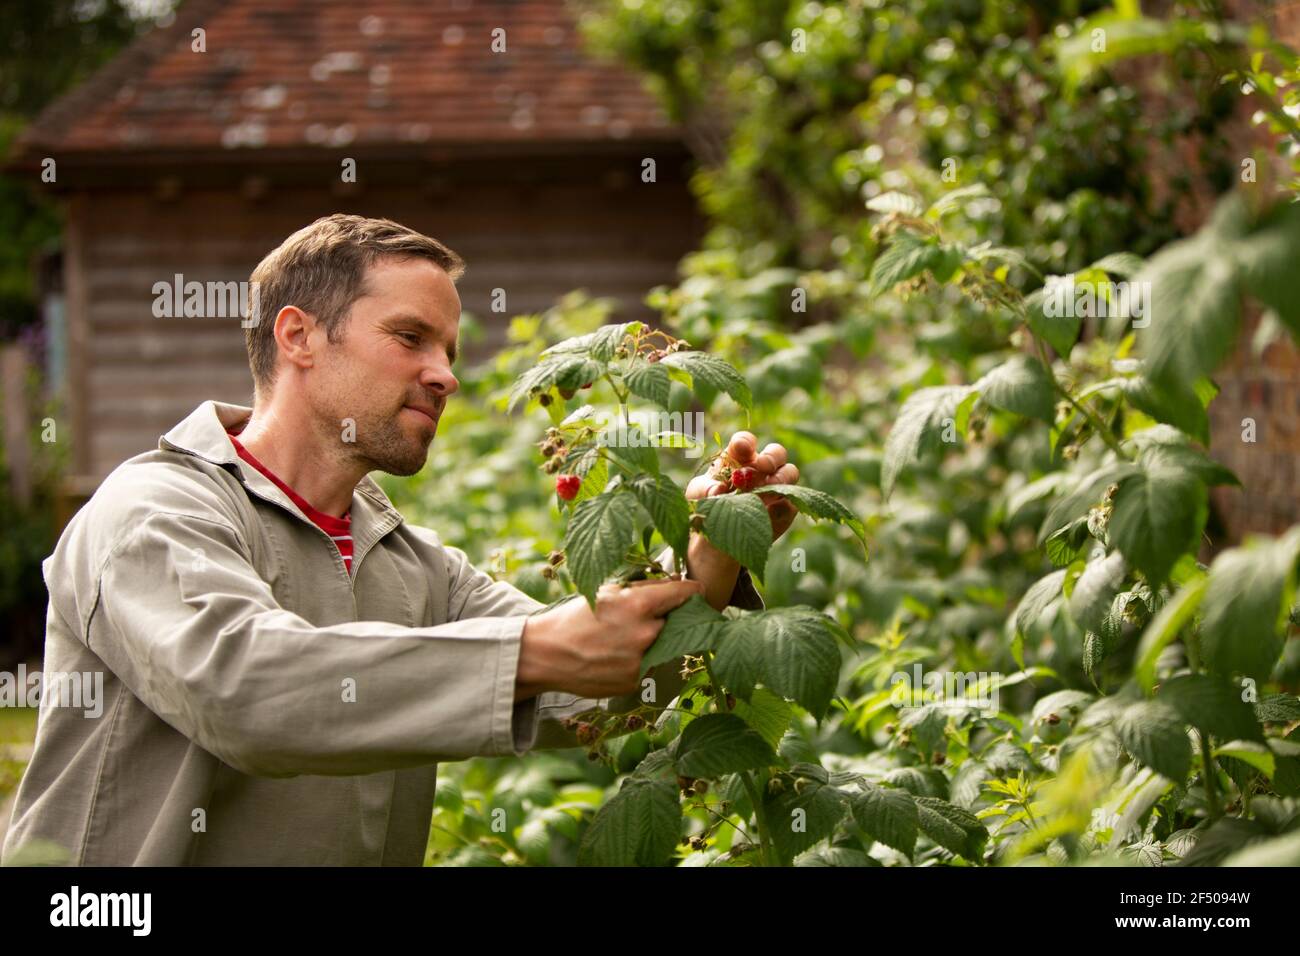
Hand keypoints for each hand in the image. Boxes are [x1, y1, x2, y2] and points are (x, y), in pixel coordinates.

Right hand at [515, 577, 704, 699]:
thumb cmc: (574, 617)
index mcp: (640, 605)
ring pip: (663, 645)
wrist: (546, 655)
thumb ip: (644, 588)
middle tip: (643, 617)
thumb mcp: (607, 592)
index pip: (686, 593)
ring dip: (652, 641)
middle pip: (676, 622)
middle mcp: (646, 634)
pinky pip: (649, 665)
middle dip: (665, 618)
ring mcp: (642, 661)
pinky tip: (615, 656)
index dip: (692, 590)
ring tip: (622, 638)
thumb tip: (675, 584)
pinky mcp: (635, 682)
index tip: (696, 590)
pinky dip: (639, 660)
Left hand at [685, 431, 799, 540]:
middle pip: (776, 452)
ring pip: (790, 472)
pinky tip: (769, 514)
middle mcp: (760, 469)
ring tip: (764, 492)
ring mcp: (775, 488)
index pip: (745, 442)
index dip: (746, 442)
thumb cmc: (706, 507)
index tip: (742, 447)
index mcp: (738, 458)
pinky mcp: (784, 510)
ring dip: (780, 479)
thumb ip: (705, 489)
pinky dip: (781, 506)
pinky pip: (790, 503)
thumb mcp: (698, 495)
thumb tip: (717, 490)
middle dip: (771, 456)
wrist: (714, 541)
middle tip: (763, 466)